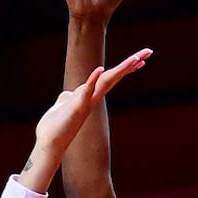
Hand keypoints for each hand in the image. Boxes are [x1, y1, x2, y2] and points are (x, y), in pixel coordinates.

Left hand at [19, 52, 151, 192]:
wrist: (48, 145)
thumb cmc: (54, 128)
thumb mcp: (61, 107)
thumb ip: (67, 99)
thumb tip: (68, 95)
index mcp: (88, 97)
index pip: (109, 79)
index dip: (124, 68)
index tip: (140, 60)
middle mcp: (91, 100)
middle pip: (114, 77)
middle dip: (131, 64)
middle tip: (149, 52)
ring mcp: (85, 104)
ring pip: (105, 83)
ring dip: (121, 69)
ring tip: (135, 58)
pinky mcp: (76, 108)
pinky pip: (86, 92)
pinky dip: (92, 80)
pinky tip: (100, 69)